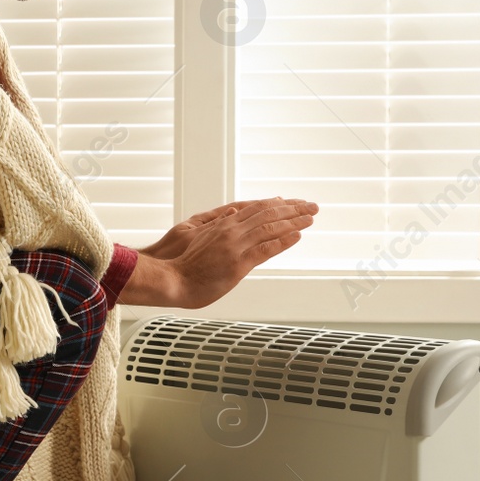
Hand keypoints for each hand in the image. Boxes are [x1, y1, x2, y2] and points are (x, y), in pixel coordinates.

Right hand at [122, 196, 318, 308]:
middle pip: (267, 213)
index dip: (275, 204)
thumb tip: (230, 212)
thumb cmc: (178, 262)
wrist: (169, 279)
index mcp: (222, 224)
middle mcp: (231, 231)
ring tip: (310, 217)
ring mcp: (235, 246)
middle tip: (311, 206)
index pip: (255, 208)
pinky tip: (297, 236)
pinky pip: (266, 249)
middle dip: (292, 208)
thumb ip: (214, 222)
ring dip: (294, 221)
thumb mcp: (193, 232)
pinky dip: (283, 242)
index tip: (290, 201)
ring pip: (270, 228)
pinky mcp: (238, 264)